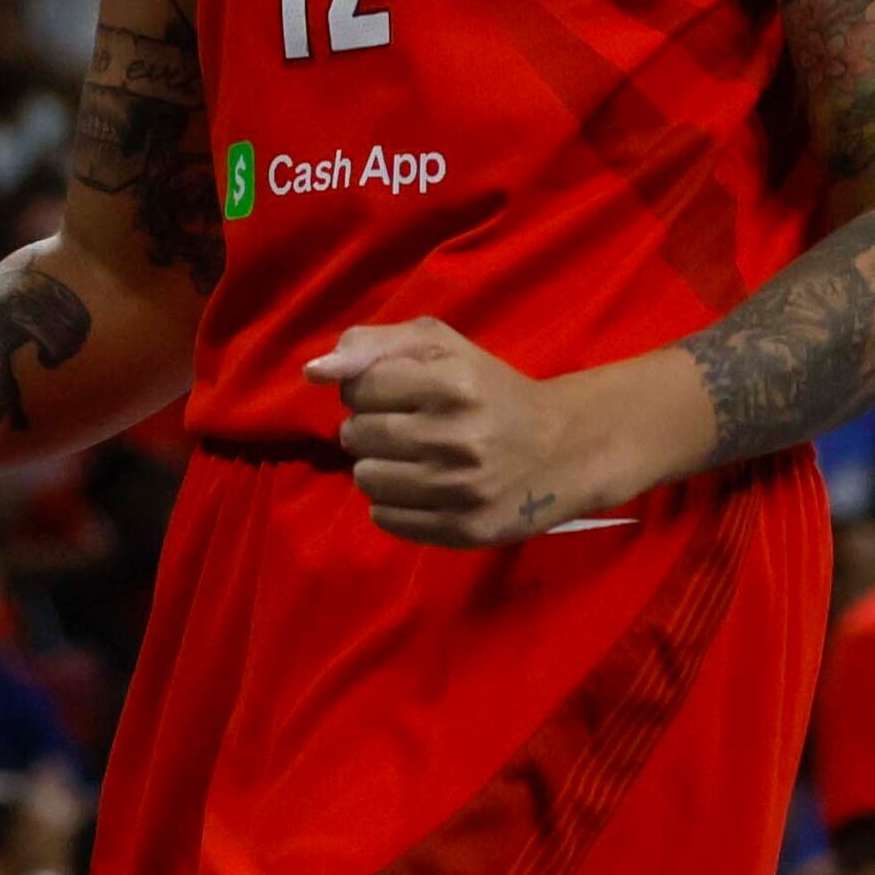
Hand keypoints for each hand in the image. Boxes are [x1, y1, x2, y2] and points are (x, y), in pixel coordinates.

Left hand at [306, 320, 601, 546]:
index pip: (358, 388)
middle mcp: (457, 436)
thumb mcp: (440, 347)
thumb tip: (313, 371)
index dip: (369, 389)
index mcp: (452, 381)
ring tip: (412, 458)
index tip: (398, 394)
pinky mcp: (463, 529)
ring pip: (366, 480)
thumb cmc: (489, 389)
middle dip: (370, 429)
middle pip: (356, 435)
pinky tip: (423, 487)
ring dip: (378, 467)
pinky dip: (393, 502)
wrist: (561, 448)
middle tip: (406, 427)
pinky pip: (386, 519)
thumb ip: (371, 345)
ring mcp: (460, 489)